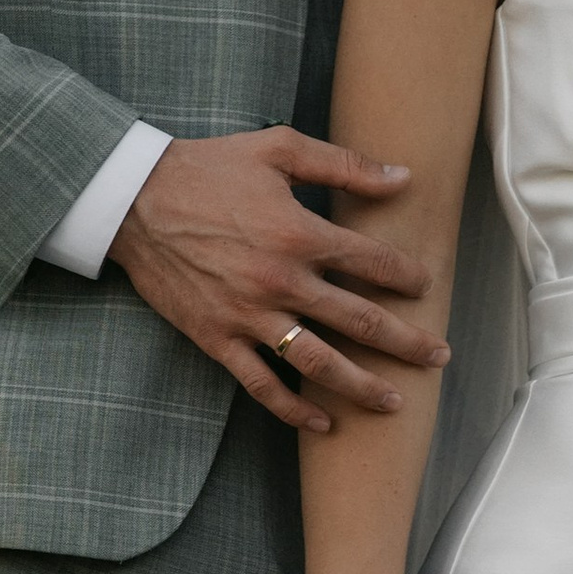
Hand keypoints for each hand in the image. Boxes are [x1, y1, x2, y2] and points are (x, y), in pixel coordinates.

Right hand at [111, 131, 451, 433]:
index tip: (426, 286)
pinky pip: (262, 385)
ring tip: (393, 402)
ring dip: (361, 386)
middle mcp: (281, 281)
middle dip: (406, 342)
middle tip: (439, 358)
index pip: (373, 262)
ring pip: (319, 363)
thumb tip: (402, 177)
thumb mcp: (279, 150)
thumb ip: (344, 165)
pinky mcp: (218, 339)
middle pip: (360, 321)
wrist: (133, 200)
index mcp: (300, 233)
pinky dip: (293, 411)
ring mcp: (249, 316)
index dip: (407, 276)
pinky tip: (322, 424)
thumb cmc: (208, 168)